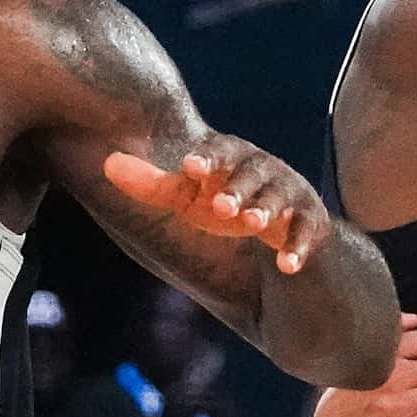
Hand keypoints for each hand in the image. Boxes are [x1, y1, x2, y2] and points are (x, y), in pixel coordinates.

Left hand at [101, 140, 330, 272]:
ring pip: (281, 199)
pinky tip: (286, 266)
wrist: (278, 230)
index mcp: (233, 158)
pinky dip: (297, 249)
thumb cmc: (223, 204)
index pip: (221, 150)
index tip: (189, 169)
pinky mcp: (311, 225)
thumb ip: (151, 184)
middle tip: (220, 206)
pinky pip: (306, 234)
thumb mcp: (186, 197)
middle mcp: (265, 171)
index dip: (207, 159)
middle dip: (236, 187)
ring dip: (265, 209)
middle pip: (252, 173)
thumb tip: (106, 164)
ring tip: (250, 223)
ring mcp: (290, 197)